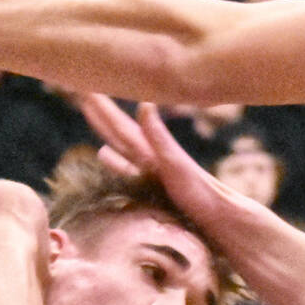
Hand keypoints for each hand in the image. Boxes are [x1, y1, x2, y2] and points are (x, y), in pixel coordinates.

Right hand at [82, 95, 239, 228]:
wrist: (220, 216)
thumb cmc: (200, 192)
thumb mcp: (176, 162)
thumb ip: (158, 137)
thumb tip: (144, 104)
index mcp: (152, 150)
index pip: (121, 126)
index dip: (104, 109)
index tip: (86, 88)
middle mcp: (150, 156)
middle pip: (120, 130)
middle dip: (102, 113)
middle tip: (84, 92)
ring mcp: (151, 169)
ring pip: (121, 145)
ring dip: (107, 130)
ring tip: (92, 116)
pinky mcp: (153, 184)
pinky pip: (126, 165)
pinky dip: (114, 156)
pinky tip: (104, 154)